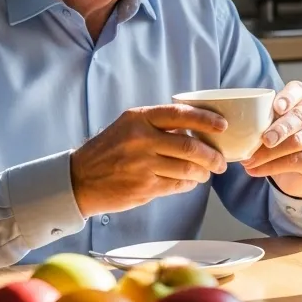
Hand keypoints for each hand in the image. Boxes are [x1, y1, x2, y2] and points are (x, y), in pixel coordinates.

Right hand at [70, 105, 227, 217]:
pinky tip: (190, 182)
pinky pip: (177, 185)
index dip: (206, 119)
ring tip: (207, 172)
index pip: (180, 113)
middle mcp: (141, 139)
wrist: (79, 179)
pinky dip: (188, 184)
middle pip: (190, 145)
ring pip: (187, 168)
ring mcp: (142, 164)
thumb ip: (158, 124)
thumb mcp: (128, 126)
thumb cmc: (109, 150)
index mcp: (138, 118)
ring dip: (203, 172)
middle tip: (221, 161)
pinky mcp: (144, 187)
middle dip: (212, 155)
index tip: (223, 126)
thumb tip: (198, 128)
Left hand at [239, 81, 301, 197]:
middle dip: (280, 128)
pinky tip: (255, 170)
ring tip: (249, 160)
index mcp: (300, 102)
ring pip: (298, 141)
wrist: (297, 173)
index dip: (289, 96)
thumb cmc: (278, 143)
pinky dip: (272, 167)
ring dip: (271, 152)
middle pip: (300, 117)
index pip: (299, 91)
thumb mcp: (269, 128)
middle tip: (264, 139)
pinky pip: (296, 161)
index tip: (276, 106)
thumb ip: (257, 123)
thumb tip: (228, 127)